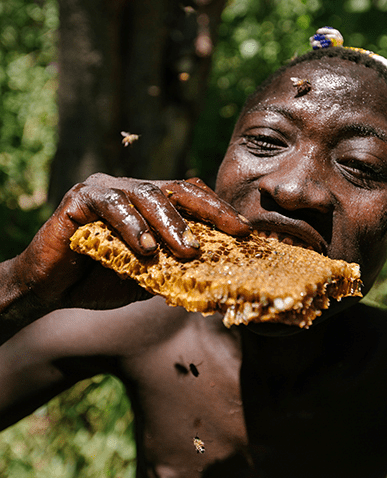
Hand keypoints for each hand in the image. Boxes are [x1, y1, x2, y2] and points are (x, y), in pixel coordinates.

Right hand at [7, 174, 250, 311]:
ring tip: (187, 250)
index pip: (191, 196)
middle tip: (233, 233)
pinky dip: (131, 226)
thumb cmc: (99, 280)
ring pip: (147, 194)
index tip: (246, 232)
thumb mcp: (147, 277)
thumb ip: (174, 269)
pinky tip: (145, 249)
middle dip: (208, 211)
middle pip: (177, 189)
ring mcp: (104, 189)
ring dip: (170, 223)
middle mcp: (129, 189)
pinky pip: (111, 205)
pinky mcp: (79, 198)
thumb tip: (218, 278)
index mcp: (149, 203)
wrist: (50, 289)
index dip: (220, 211)